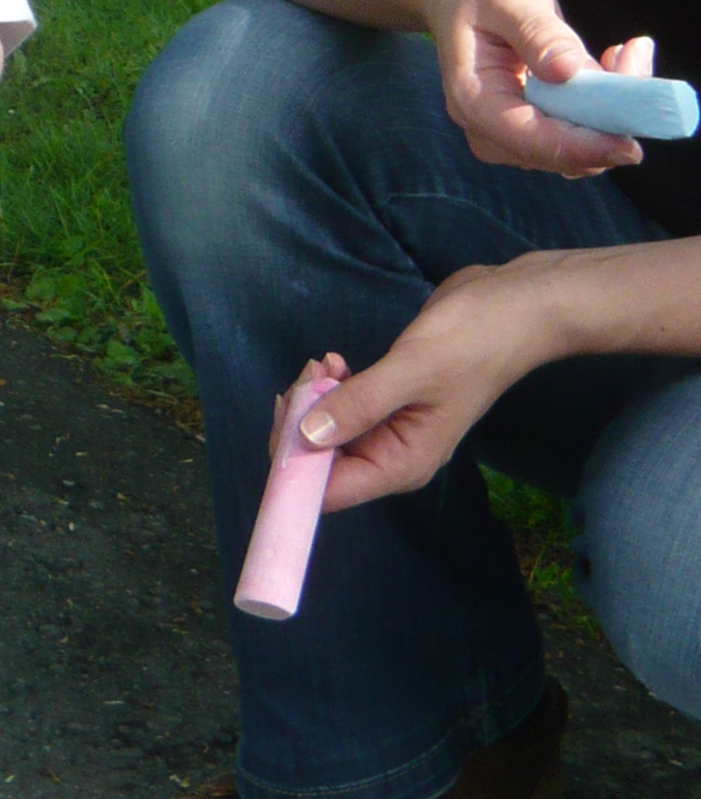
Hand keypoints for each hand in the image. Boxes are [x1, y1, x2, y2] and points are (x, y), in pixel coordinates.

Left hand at [289, 260, 562, 510]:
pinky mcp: (388, 401)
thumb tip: (306, 436)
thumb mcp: (414, 370)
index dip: (294, 464)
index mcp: (401, 464)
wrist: (515, 306)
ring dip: (312, 399)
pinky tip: (334, 362)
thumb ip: (360, 404)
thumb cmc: (473, 341)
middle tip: (309, 375)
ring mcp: (390, 429)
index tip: (283, 415)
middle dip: (300, 421)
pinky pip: (341, 408)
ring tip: (324, 363)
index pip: (328, 491)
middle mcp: (392, 456)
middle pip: (320, 462)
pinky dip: (329, 387)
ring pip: (326, 432)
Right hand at [429, 0, 645, 176]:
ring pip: (574, 147)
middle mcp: (489, 126)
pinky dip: (606, 107)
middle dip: (606, 122)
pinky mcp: (533, 120)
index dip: (584, 146)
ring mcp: (510, 128)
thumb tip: (571, 72)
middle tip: (635, 59)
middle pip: (558, 152)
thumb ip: (539, 35)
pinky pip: (577, 131)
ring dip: (612, 112)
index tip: (631, 144)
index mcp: (475, 99)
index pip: (532, 140)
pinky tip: (613, 63)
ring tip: (626, 55)